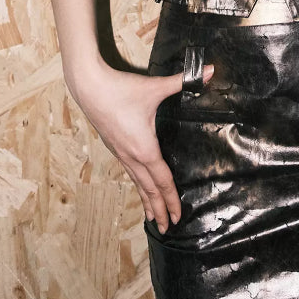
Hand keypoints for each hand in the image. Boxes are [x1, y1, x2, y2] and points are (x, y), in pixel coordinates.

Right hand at [68, 59, 214, 232]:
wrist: (89, 86)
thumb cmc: (122, 89)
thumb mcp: (155, 87)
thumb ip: (183, 80)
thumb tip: (209, 71)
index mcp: (144, 148)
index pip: (162, 180)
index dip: (171, 199)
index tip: (177, 216)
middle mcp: (132, 156)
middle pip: (149, 189)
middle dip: (160, 209)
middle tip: (169, 227)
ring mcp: (120, 153)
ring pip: (137, 182)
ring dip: (147, 200)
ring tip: (153, 217)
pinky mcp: (112, 146)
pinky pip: (129, 172)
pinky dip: (137, 184)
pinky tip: (138, 184)